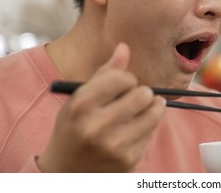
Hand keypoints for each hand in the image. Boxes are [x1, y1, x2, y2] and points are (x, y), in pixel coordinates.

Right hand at [37, 43, 165, 171]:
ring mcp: (113, 146)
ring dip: (152, 107)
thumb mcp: (79, 99)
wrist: (65, 172)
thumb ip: (104, 73)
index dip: (127, 79)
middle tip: (135, 98)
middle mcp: (96, 126)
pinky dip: (147, 128)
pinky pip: (151, 132)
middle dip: (142, 92)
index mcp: (80, 105)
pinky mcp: (128, 160)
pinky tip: (134, 130)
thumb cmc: (74, 128)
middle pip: (143, 94)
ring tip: (142, 109)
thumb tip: (124, 47)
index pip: (122, 77)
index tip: (123, 85)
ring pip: (154, 113)